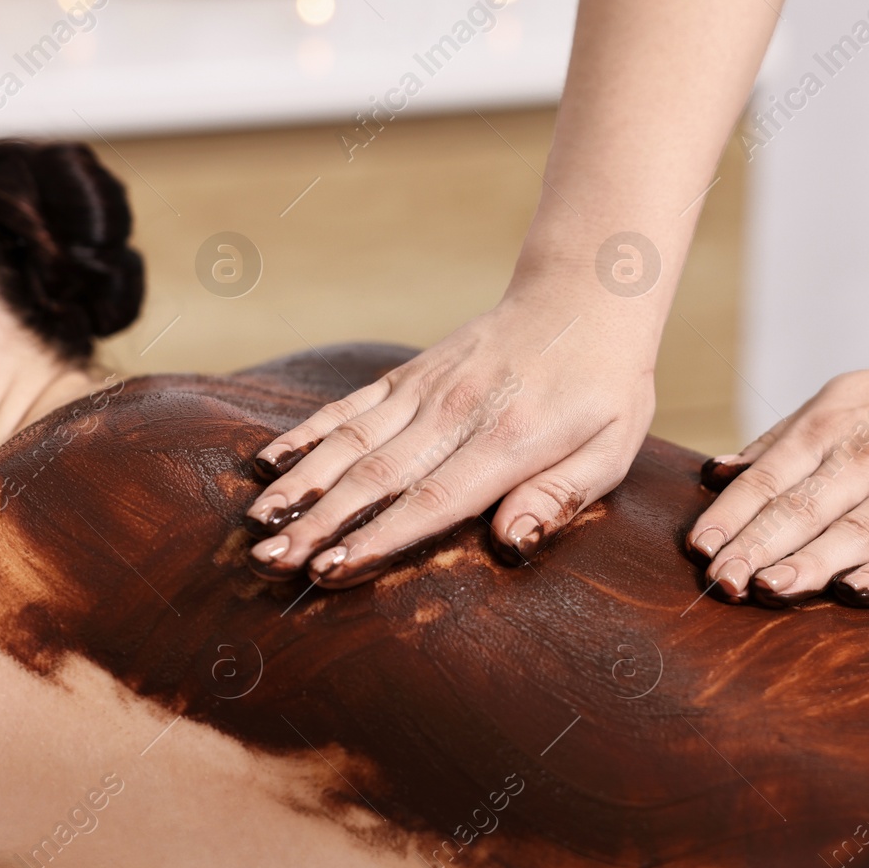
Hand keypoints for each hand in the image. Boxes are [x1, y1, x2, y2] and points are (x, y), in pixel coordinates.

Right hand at [241, 299, 657, 586]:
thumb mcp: (610, 449)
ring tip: (257, 525)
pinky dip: (306, 434)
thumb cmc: (602, 389)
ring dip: (300, 486)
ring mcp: (426, 389)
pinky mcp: (409, 375)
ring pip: (350, 441)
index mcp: (508, 439)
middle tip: (270, 564)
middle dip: (318, 524)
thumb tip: (511, 543)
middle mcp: (456, 412)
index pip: (433, 499)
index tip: (331, 570)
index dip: (379, 538)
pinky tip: (268, 463)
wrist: (582, 297)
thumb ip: (560, 496)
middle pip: (376, 476)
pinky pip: (349, 406)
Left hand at [687, 340, 868, 605]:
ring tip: (770, 587)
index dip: (733, 514)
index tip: (700, 549)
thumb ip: (779, 441)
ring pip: (858, 530)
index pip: (771, 476)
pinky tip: (857, 589)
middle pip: (806, 507)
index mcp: (834, 424)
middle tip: (721, 581)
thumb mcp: (840, 399)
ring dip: (812, 562)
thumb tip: (715, 472)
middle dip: (757, 546)